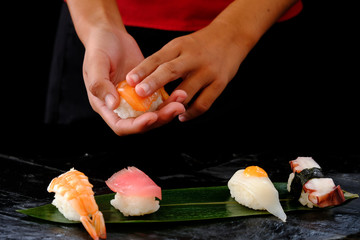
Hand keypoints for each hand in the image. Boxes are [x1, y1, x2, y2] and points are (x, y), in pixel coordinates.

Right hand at [82, 27, 185, 134]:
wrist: (110, 34)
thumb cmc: (99, 47)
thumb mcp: (95, 64)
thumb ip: (100, 85)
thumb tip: (112, 104)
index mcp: (105, 106)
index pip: (121, 126)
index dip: (137, 126)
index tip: (151, 117)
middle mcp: (122, 107)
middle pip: (142, 123)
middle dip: (160, 118)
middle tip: (177, 107)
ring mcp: (135, 100)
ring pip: (154, 113)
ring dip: (168, 109)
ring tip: (182, 97)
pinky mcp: (147, 90)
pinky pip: (160, 101)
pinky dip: (170, 99)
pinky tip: (181, 92)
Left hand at [126, 21, 247, 121]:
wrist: (230, 38)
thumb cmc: (197, 46)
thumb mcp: (179, 45)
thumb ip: (163, 61)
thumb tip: (139, 82)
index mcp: (179, 46)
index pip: (158, 58)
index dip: (143, 70)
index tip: (129, 80)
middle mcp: (193, 58)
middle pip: (171, 71)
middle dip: (154, 82)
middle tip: (140, 93)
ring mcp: (207, 71)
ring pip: (187, 91)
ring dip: (172, 104)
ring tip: (159, 113)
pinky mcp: (220, 83)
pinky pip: (203, 104)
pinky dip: (190, 113)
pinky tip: (181, 116)